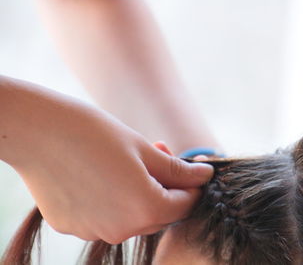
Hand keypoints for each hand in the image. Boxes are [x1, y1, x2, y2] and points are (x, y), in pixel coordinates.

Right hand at [1, 77, 213, 243]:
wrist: (39, 131)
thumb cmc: (94, 134)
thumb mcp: (144, 148)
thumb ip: (178, 170)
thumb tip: (205, 176)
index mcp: (145, 208)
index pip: (185, 206)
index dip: (192, 187)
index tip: (190, 169)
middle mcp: (121, 229)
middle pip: (159, 214)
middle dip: (166, 188)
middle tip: (159, 156)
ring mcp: (94, 231)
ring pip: (132, 217)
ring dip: (139, 193)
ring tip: (128, 162)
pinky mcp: (73, 227)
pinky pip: (105, 217)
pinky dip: (112, 200)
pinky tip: (101, 174)